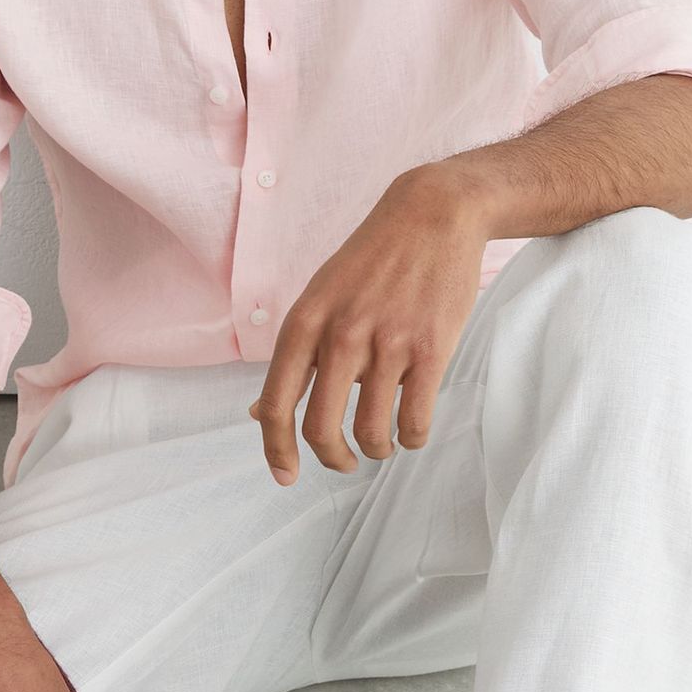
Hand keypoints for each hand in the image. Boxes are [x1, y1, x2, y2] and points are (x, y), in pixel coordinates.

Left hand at [247, 169, 486, 482]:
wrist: (433, 214)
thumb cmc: (372, 261)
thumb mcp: (319, 299)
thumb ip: (293, 357)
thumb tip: (258, 415)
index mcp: (304, 324)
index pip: (275, 405)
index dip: (276, 451)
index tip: (286, 476)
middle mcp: (340, 336)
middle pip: (321, 429)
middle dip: (332, 459)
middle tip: (344, 462)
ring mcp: (387, 343)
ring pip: (371, 431)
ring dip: (377, 450)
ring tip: (382, 443)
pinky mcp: (431, 350)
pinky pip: (415, 419)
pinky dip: (411, 438)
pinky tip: (411, 430)